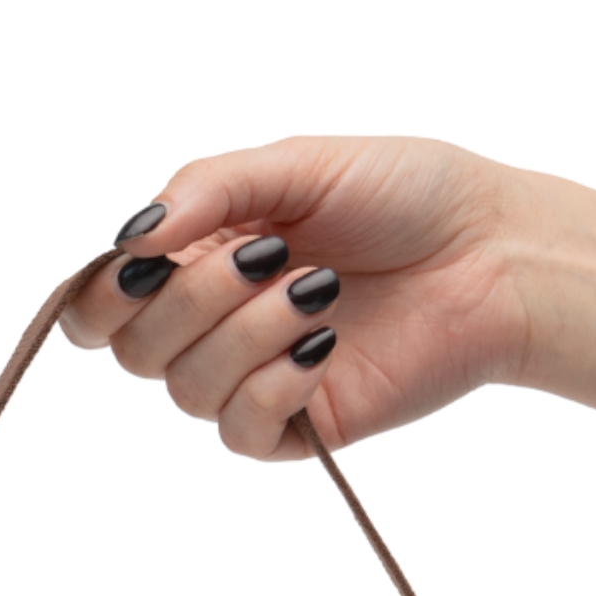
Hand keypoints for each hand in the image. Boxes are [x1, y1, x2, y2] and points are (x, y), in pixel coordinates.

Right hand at [62, 136, 532, 460]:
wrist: (493, 255)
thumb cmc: (406, 197)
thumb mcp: (296, 164)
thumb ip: (206, 190)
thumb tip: (131, 237)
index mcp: (197, 259)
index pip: (101, 306)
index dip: (103, 295)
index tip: (147, 261)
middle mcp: (213, 326)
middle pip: (134, 350)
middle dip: (191, 299)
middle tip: (271, 255)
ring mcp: (252, 381)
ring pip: (187, 390)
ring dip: (246, 333)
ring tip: (319, 290)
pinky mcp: (296, 428)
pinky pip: (239, 431)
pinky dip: (272, 385)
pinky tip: (323, 347)